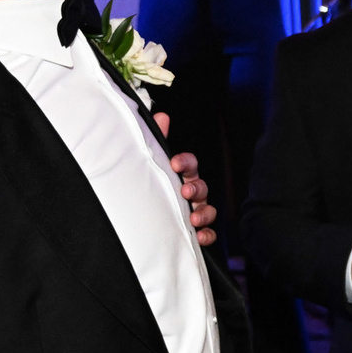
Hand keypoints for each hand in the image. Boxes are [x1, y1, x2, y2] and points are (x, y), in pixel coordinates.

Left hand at [154, 112, 216, 245]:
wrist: (142, 222)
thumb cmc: (154, 186)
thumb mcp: (153, 163)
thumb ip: (158, 140)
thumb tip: (161, 117)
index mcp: (181, 175)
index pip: (189, 164)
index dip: (185, 162)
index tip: (175, 163)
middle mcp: (191, 192)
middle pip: (201, 187)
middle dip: (195, 188)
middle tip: (185, 191)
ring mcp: (196, 210)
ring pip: (208, 209)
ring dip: (204, 213)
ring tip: (194, 218)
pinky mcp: (197, 230)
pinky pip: (209, 232)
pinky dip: (207, 234)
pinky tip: (200, 236)